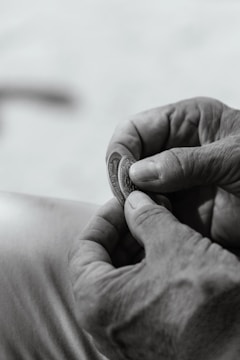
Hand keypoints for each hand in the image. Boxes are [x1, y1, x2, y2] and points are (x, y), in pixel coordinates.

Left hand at [69, 191, 239, 359]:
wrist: (239, 350)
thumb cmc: (206, 303)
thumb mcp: (174, 244)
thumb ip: (146, 217)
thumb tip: (135, 203)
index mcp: (97, 300)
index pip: (84, 246)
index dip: (105, 218)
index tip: (123, 203)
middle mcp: (104, 325)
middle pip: (101, 264)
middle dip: (122, 233)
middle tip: (143, 212)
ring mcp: (123, 336)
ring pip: (119, 282)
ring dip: (135, 251)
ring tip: (157, 230)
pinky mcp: (145, 341)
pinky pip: (135, 299)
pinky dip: (145, 273)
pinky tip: (165, 256)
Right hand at [107, 97, 239, 247]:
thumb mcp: (233, 158)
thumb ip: (185, 162)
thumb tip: (136, 173)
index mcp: (186, 121)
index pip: (134, 129)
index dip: (122, 150)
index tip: (125, 177)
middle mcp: (173, 148)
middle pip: (128, 159)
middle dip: (125, 179)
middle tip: (134, 201)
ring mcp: (173, 180)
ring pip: (134, 188)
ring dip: (134, 202)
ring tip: (153, 214)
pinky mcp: (177, 207)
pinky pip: (148, 212)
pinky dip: (145, 220)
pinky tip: (158, 226)